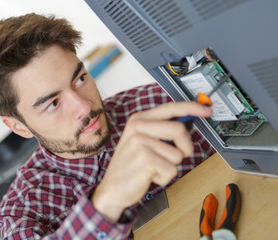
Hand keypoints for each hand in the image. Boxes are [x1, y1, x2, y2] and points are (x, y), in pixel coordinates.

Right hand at [91, 102, 211, 222]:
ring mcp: (140, 142)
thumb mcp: (141, 141)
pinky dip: (164, 178)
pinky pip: (172, 169)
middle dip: (185, 148)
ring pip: (178, 154)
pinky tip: (150, 176)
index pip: (171, 108)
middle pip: (179, 130)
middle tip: (175, 157)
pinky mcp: (145, 158)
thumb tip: (187, 123)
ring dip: (170, 166)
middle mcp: (138, 127)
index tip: (207, 110)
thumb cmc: (130, 165)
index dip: (192, 108)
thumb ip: (160, 130)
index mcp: (139, 120)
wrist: (113, 188)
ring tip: (153, 168)